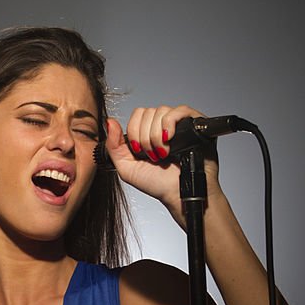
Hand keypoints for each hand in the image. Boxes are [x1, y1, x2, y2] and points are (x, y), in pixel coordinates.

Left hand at [104, 105, 222, 226]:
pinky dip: (170, 124)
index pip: (137, 114)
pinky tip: (170, 139)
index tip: (138, 151)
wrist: (179, 194)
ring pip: (161, 111)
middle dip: (146, 137)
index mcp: (148, 131)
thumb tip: (109, 121)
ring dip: (157, 136)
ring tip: (163, 153)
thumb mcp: (126, 168)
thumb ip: (113, 145)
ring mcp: (179, 123)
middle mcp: (163, 125)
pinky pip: (180, 110)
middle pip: (148, 112)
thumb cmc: (158, 184)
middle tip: (153, 156)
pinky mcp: (195, 123)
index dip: (134, 131)